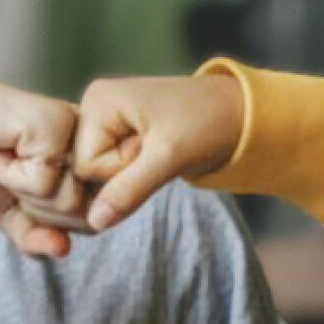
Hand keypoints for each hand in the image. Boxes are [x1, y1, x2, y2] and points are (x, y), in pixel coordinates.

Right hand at [0, 65, 80, 255]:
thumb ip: (35, 238)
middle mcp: (92, 142)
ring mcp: (79, 131)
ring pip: (68, 202)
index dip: (45, 220)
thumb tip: (63, 250)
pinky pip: (44, 183)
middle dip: (34, 207)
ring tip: (5, 155)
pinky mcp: (58, 124)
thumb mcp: (7, 211)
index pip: (91, 222)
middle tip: (8, 169)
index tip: (19, 184)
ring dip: (21, 189)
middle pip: (84, 216)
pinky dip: (10, 174)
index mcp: (88, 160)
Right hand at [74, 74, 244, 231]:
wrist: (240, 112)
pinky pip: (110, 172)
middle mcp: (93, 107)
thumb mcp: (170, 157)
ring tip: (158, 154)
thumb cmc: (208, 123)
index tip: (152, 153)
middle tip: (157, 154)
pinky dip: (132, 176)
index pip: (83, 165)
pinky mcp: (118, 137)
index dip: (118, 174)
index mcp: (98, 101)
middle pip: (84, 171)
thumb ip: (129, 190)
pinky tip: (153, 160)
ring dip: (129, 178)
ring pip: (97, 176)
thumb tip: (93, 222)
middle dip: (121, 177)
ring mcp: (105, 122)